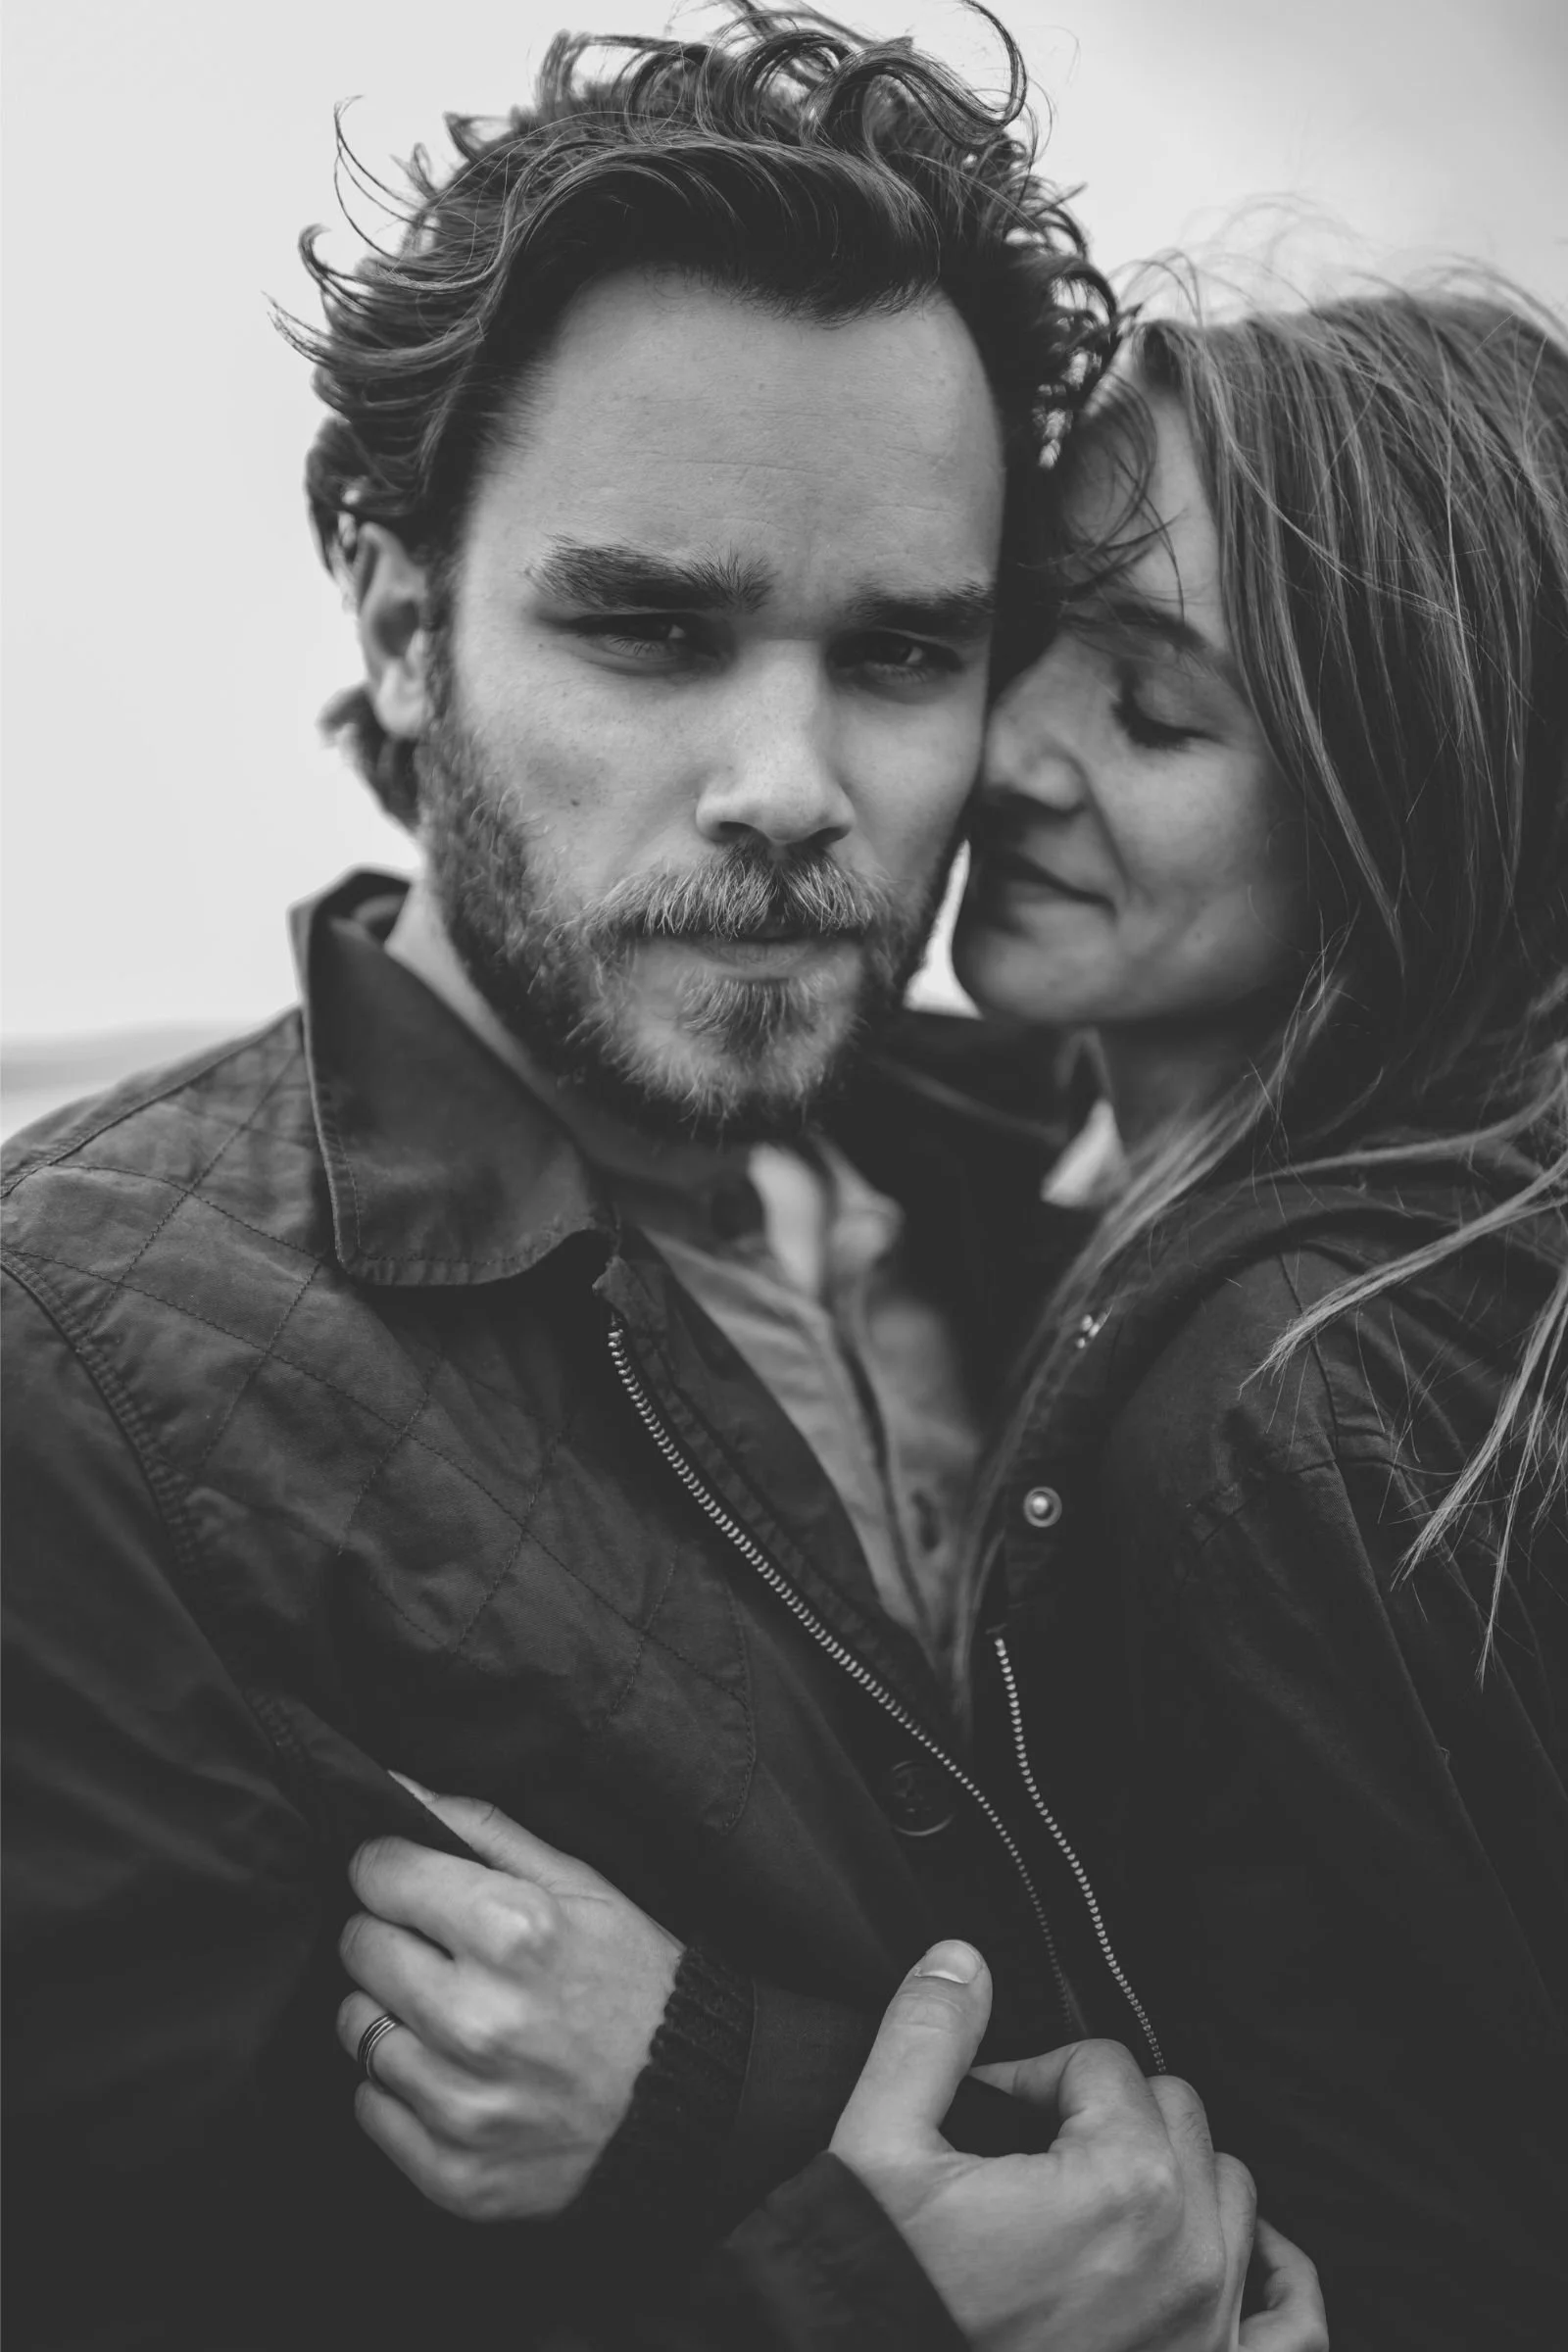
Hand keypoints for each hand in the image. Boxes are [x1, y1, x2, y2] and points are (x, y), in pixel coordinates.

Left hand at [337, 1781, 681, 2219]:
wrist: (693, 2100)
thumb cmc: (633, 1976)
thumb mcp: (578, 1882)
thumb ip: (481, 1827)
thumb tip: (394, 1784)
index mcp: (512, 1931)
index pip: (378, 1874)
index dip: (390, 1868)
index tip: (410, 1879)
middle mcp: (477, 2020)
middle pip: (357, 1946)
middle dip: (389, 1934)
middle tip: (440, 1948)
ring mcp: (463, 2105)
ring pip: (354, 2027)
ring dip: (391, 2011)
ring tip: (451, 2010)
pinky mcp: (455, 2172)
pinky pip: (368, 2107)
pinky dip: (398, 2087)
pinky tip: (453, 2070)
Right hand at [831, 1940, 1326, 2351]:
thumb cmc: (884, 2288)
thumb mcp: (876, 2152)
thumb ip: (926, 2038)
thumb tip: (963, 1960)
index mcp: (1121, 2185)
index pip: (1102, 2065)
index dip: (1033, 2075)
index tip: (985, 2114)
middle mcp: (1190, 2258)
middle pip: (1175, 2113)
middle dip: (1103, 2115)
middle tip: (1030, 2157)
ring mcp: (1211, 2330)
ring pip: (1231, 2193)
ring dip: (1173, 2179)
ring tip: (1094, 2201)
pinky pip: (1295, 2322)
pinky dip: (1272, 2279)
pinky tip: (1236, 2260)